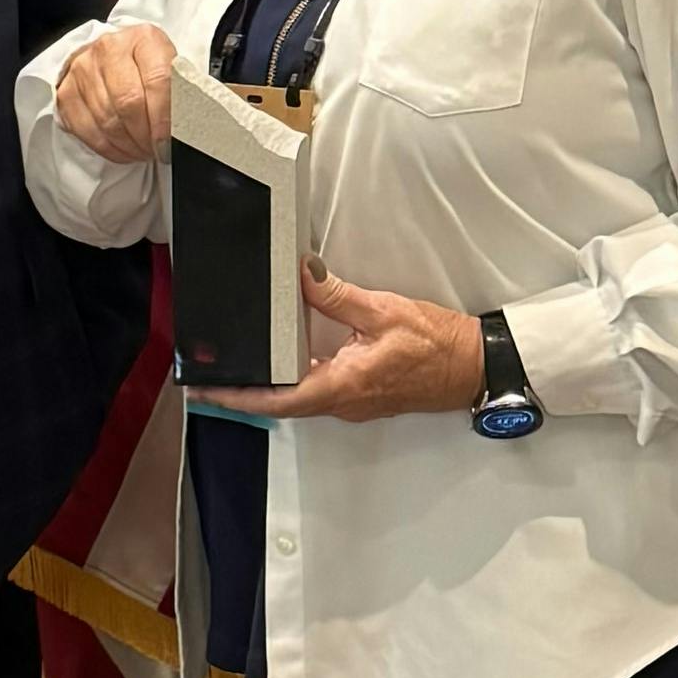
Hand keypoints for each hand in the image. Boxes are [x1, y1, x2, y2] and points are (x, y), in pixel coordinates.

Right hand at [53, 23, 179, 165]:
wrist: (114, 56)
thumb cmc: (149, 67)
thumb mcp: (172, 69)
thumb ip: (182, 93)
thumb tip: (195, 127)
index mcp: (144, 38)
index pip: (158, 81)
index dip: (165, 119)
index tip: (170, 143)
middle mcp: (110, 48)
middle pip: (129, 102)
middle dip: (146, 136)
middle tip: (157, 150)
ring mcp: (84, 68)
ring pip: (108, 120)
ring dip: (129, 145)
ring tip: (143, 150)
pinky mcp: (67, 90)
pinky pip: (87, 130)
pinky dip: (109, 148)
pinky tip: (124, 149)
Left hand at [191, 271, 482, 423]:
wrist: (473, 366)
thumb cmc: (436, 343)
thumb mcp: (383, 310)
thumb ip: (337, 295)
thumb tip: (302, 273)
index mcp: (342, 385)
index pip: (276, 399)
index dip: (236, 397)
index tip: (204, 392)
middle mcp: (342, 402)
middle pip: (279, 403)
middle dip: (241, 392)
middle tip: (205, 376)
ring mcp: (352, 402)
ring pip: (297, 399)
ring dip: (265, 388)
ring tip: (233, 369)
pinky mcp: (361, 395)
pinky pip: (316, 392)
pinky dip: (290, 381)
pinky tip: (280, 361)